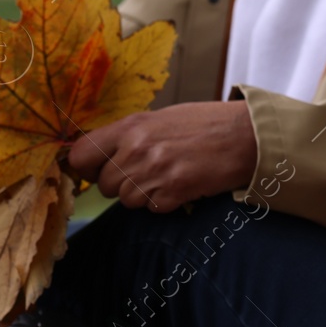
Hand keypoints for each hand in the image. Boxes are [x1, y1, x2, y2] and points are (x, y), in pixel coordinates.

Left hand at [66, 101, 257, 211]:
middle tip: (148, 170)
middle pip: (105, 185)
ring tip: (169, 174)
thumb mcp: (161, 118)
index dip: (88, 167)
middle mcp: (137, 148)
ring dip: (144, 194)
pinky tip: (182, 183)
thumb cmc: (205, 123)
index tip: (99, 169)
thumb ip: (128, 135)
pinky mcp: (173, 191)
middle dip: (121, 183)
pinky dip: (165, 201)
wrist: (245, 134)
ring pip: (127, 201)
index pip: (80, 156)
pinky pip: (152, 208)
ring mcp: (155, 171)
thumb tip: (98, 155)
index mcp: (131, 126)